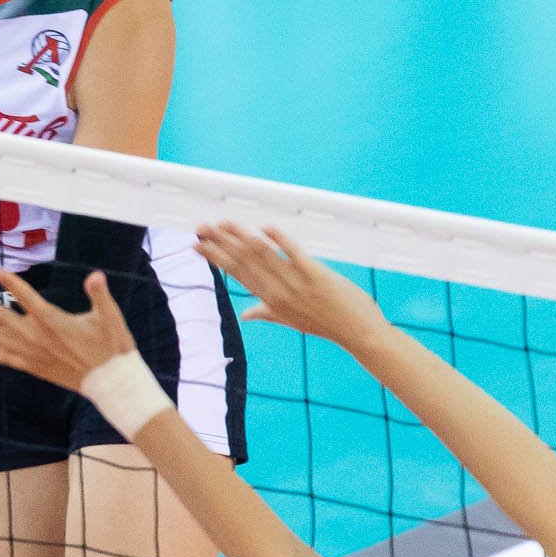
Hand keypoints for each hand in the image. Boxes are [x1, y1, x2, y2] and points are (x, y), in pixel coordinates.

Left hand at [0, 269, 135, 387]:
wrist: (110, 384)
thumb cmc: (112, 348)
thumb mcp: (110, 318)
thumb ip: (99, 295)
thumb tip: (96, 276)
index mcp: (52, 320)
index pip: (25, 296)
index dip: (9, 283)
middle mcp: (34, 336)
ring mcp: (29, 352)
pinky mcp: (30, 366)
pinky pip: (0, 358)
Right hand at [196, 220, 377, 344]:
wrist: (357, 333)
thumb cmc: (325, 325)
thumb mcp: (291, 320)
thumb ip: (266, 313)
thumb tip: (246, 315)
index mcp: (270, 300)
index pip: (237, 274)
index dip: (216, 257)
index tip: (197, 245)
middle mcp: (278, 291)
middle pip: (243, 261)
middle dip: (220, 242)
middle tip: (200, 228)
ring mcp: (296, 282)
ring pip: (262, 255)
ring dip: (241, 236)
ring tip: (223, 223)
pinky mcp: (315, 274)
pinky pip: (293, 254)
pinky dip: (279, 240)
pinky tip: (265, 227)